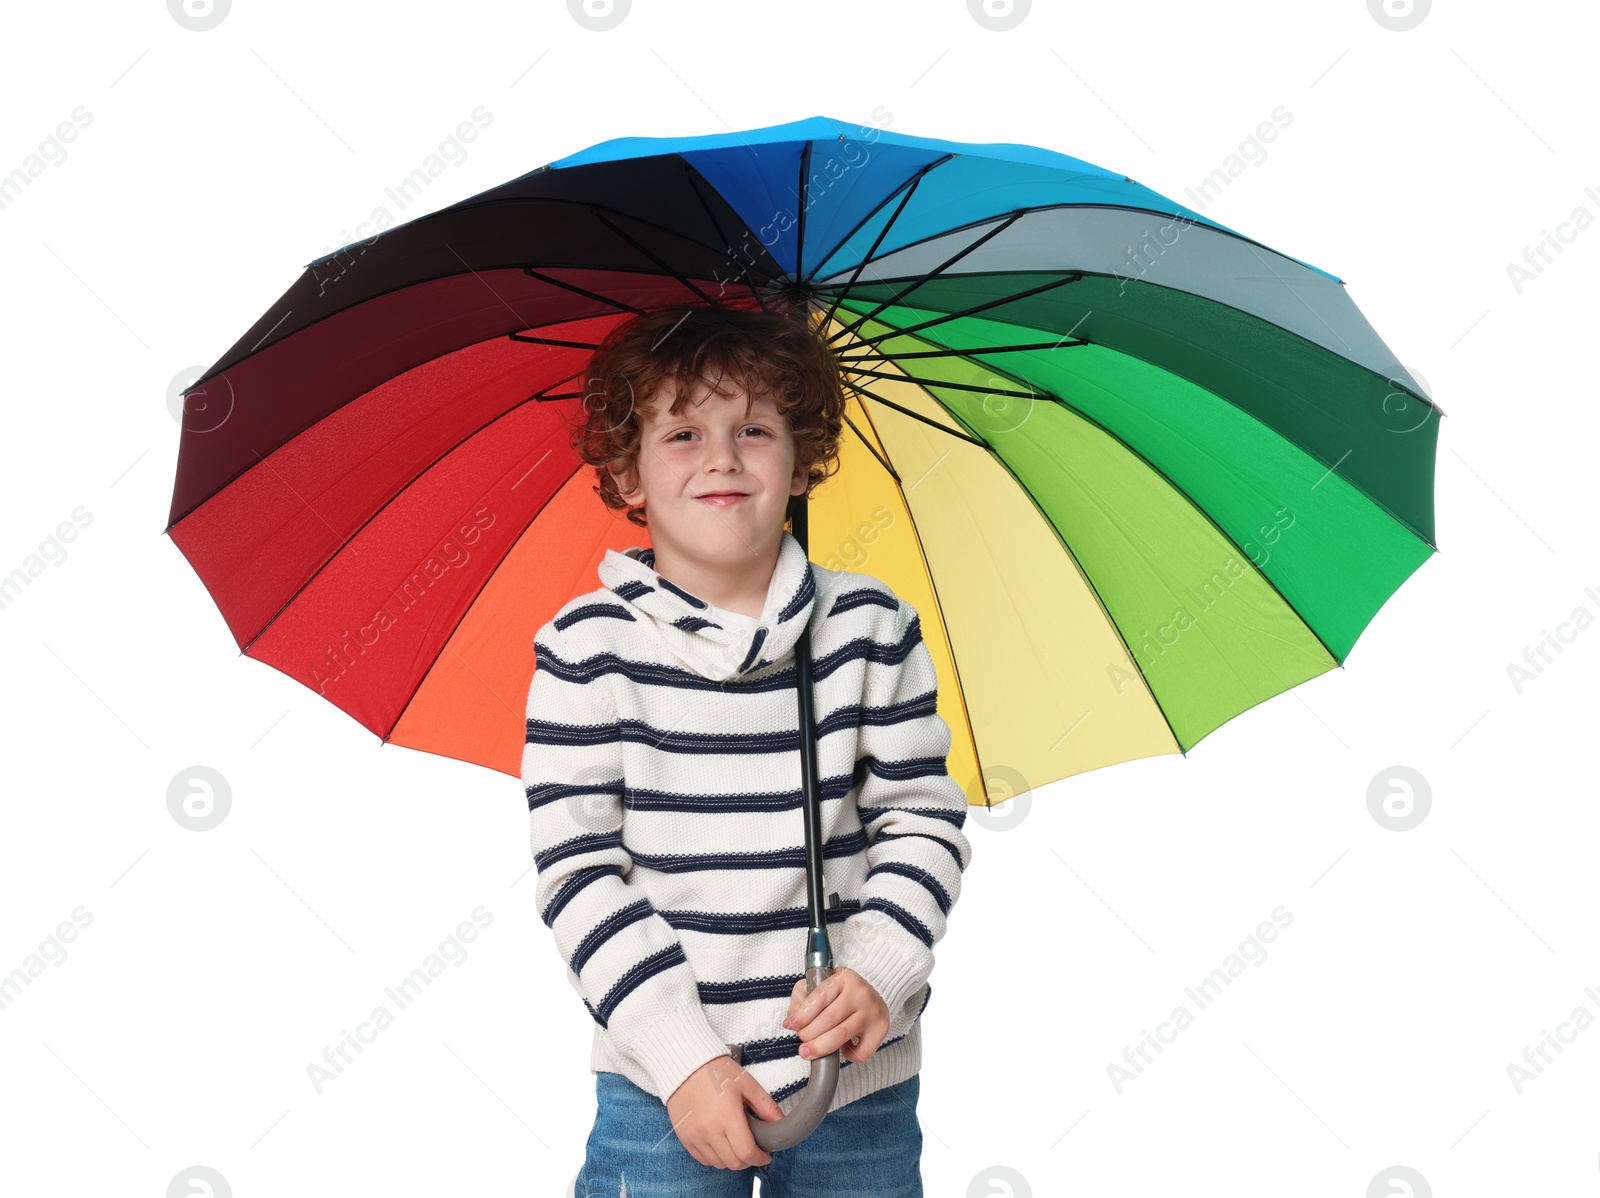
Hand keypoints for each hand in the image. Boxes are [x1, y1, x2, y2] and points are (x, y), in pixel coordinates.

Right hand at [664, 1054, 783, 1169]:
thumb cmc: (717, 1072)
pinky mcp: (685, 1137)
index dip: (760, 1159)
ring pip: (718, 1164)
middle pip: (734, 1163)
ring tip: (736, 1145)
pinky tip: (720, 1143)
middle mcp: (709, 1130)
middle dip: (748, 1160)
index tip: (766, 1156)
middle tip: (753, 1149)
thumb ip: (766, 1106)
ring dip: (731, 1160)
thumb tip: (780, 1123)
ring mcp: (695, 1136)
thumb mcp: (747, 1084)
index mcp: (727, 1116)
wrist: (686, 1066)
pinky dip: (715, 1157)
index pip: (746, 1153)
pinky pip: (703, 1159)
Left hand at [783, 966, 889, 1064]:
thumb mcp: (820, 984)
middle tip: (801, 1042)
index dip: (802, 1015)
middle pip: (829, 1020)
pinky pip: (861, 1051)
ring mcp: (872, 1012)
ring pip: (842, 1036)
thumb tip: (792, 1020)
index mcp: (844, 979)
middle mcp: (860, 994)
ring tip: (808, 1052)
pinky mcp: (880, 1029)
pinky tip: (841, 1048)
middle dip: (809, 1035)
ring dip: (821, 1048)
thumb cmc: (843, 991)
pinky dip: (847, 1055)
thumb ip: (802, 998)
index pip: (819, 998)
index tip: (791, 1025)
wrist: (875, 991)